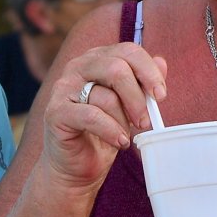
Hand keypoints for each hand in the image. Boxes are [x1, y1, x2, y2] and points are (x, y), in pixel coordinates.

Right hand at [41, 45, 167, 191]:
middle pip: (117, 68)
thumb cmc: (104, 132)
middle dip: (138, 98)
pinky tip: (119, 141)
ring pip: (106, 96)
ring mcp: (64, 88)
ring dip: (124, 121)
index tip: (160, 96)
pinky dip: (111, 130)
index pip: (128, 51)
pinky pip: (91, 116)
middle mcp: (78, 66)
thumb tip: (161, 62)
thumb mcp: (129, 106)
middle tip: (145, 121)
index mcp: (97, 58)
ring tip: (126, 137)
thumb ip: (142, 83)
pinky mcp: (56, 111)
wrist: (76, 165)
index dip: (149, 72)